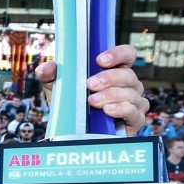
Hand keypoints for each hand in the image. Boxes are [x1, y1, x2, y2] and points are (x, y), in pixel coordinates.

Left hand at [34, 44, 148, 136]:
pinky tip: (107, 111)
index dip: (118, 54)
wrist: (72, 130)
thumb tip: (49, 66)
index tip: (100, 60)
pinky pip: (134, 112)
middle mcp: (128, 84)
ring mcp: (134, 101)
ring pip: (130, 93)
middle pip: (128, 75)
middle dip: (109, 78)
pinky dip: (121, 109)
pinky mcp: (135, 119)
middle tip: (89, 85)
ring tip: (93, 101)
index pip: (127, 54)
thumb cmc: (70, 102)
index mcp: (115, 69)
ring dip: (111, 96)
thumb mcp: (55, 86)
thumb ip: (48, 73)